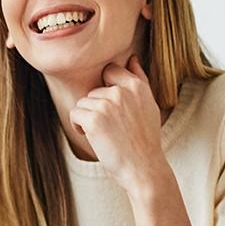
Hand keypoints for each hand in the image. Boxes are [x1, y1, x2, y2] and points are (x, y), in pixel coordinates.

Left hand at [69, 55, 167, 191]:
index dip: (106, 88)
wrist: (143, 167)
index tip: (111, 107)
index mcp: (137, 87)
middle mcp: (122, 92)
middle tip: (111, 127)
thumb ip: (139, 80)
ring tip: (103, 133)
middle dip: (97, 108)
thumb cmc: (144, 138)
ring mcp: (107, 105)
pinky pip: (75, 113)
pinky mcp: (94, 120)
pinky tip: (92, 136)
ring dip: (87, 118)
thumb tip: (132, 58)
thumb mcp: (149, 105)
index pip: (110, 70)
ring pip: (83, 102)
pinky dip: (78, 126)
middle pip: (94, 91)